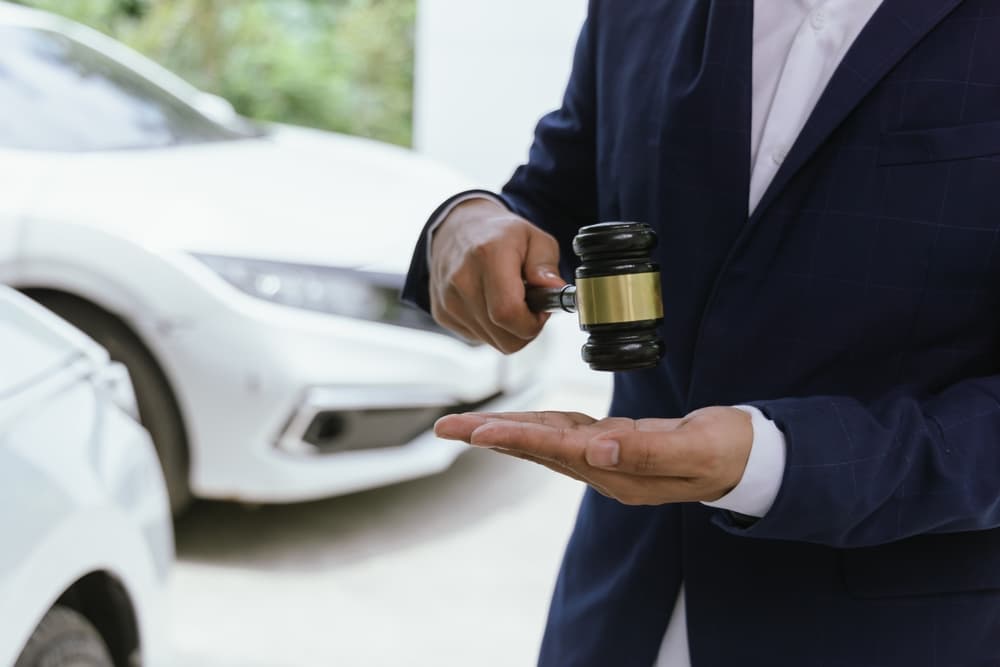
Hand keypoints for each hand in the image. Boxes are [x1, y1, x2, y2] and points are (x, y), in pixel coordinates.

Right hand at [430, 198, 565, 352]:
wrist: (457, 230)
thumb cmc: (500, 235)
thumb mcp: (535, 238)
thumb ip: (546, 265)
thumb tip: (554, 289)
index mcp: (488, 255)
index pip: (508, 313)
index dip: (531, 323)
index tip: (541, 310)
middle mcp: (462, 279)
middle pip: (503, 336)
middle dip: (525, 330)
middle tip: (530, 307)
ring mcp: (448, 299)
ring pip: (492, 342)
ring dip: (508, 329)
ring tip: (510, 301)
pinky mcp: (442, 313)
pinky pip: (478, 338)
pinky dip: (491, 328)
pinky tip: (491, 304)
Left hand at [435, 407, 753, 504]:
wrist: (746, 459)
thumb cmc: (726, 451)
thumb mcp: (694, 449)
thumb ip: (646, 451)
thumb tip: (596, 449)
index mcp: (620, 471)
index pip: (557, 450)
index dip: (517, 437)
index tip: (480, 431)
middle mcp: (605, 469)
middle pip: (536, 449)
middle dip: (490, 436)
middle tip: (445, 427)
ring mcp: (607, 460)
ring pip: (544, 442)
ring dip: (504, 432)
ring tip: (467, 426)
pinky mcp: (614, 446)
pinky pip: (564, 436)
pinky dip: (536, 426)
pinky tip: (519, 422)